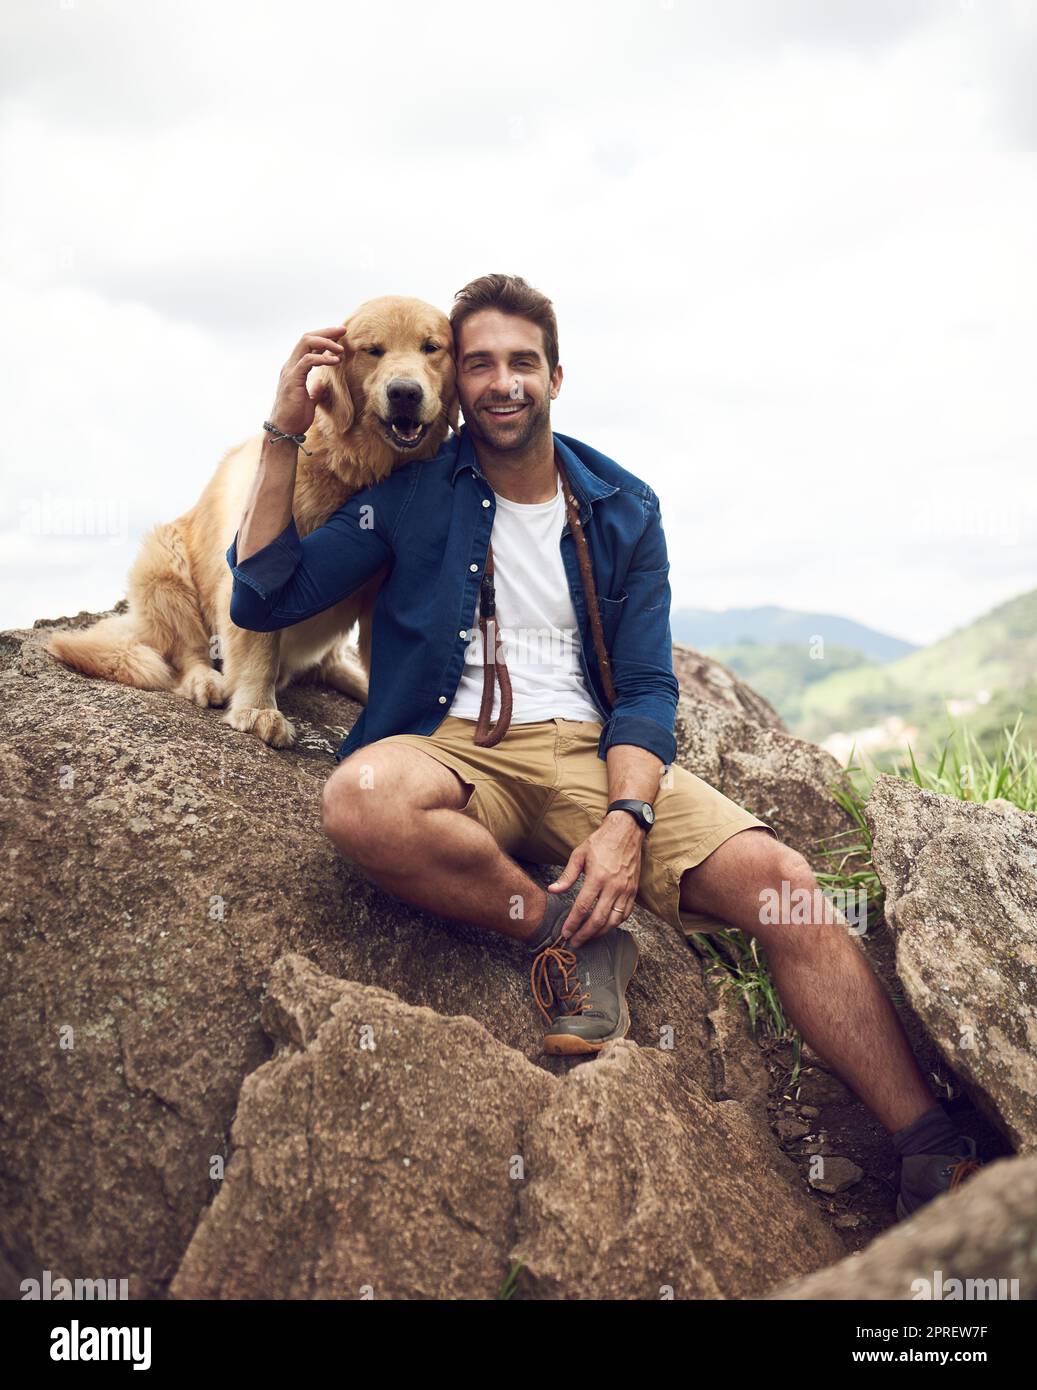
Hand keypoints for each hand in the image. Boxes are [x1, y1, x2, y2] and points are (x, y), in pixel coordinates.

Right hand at [268, 326, 347, 438]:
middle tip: (343, 330)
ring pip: (305, 343)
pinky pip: (307, 360)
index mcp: (294, 368)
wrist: (284, 430)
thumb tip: (323, 384)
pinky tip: (335, 361)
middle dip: (326, 332)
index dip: (324, 337)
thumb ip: (315, 390)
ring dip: (326, 342)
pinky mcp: (293, 379)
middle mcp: (290, 366)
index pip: (308, 344)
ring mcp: (290, 371)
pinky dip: (322, 358)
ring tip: (341, 349)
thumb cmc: (295, 417)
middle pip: (307, 338)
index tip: (340, 335)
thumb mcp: (309, 400)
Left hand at [546, 813, 643, 948]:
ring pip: (614, 921)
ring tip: (588, 937)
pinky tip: (605, 927)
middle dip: (585, 934)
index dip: (573, 923)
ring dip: (600, 933)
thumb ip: (567, 876)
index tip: (565, 933)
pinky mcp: (633, 891)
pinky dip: (615, 924)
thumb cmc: (601, 842)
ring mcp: (626, 890)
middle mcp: (613, 886)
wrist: (626, 832)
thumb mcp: (579, 854)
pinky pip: (625, 914)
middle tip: (575, 943)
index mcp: (597, 877)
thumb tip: (552, 890)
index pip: (582, 907)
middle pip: (598, 919)